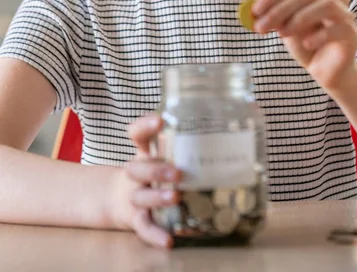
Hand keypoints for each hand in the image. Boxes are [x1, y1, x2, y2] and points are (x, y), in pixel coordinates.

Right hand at [109, 115, 181, 247]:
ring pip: (141, 196)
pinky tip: (168, 240)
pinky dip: (155, 234)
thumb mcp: (163, 155)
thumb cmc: (154, 172)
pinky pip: (144, 227)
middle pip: (138, 168)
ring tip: (176, 197)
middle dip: (156, 170)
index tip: (160, 121)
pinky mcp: (137, 218)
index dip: (145, 126)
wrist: (120, 198)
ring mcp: (135, 196)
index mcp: (144, 153)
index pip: (138, 134)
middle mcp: (136, 173)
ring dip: (158, 197)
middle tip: (177, 172)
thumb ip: (188, 145)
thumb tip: (232, 126)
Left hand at [251, 0, 356, 89]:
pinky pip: (338, 28)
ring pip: (327, 4)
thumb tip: (253, 10)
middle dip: (280, 9)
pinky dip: (319, 35)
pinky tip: (307, 45)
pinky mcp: (353, 33)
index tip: (255, 11)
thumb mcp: (285, 27)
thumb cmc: (305, 42)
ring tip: (283, 34)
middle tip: (261, 26)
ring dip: (300, 18)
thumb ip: (273, 16)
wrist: (325, 69)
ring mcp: (347, 13)